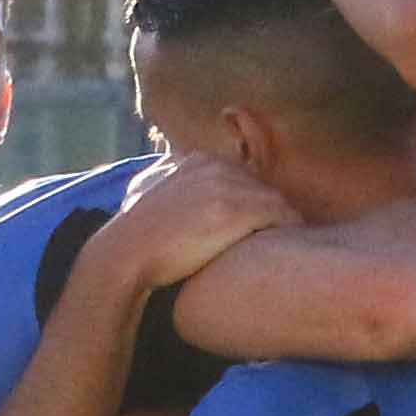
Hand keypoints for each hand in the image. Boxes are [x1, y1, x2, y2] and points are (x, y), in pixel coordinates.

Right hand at [106, 151, 297, 292]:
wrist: (126, 254)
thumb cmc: (136, 237)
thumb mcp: (150, 192)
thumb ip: (170, 178)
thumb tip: (174, 173)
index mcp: (197, 160)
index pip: (243, 177)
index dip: (252, 203)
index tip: (257, 225)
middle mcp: (216, 167)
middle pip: (263, 188)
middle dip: (271, 213)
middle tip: (280, 239)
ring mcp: (228, 187)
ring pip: (277, 202)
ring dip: (284, 224)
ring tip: (290, 247)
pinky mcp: (237, 212)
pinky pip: (282, 217)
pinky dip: (289, 231)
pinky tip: (289, 250)